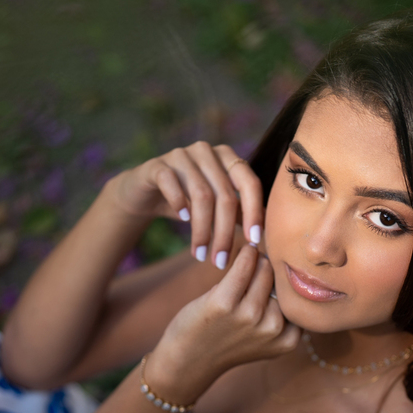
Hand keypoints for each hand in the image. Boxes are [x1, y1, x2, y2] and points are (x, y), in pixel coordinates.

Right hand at [105, 141, 264, 268]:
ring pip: (201, 193)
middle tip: (221, 261)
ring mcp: (181, 155)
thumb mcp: (216, 208)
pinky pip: (171, 182)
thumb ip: (238, 213)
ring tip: (200, 254)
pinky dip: (179, 203)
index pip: (250, 183)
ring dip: (202, 229)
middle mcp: (207, 151)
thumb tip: (266, 235)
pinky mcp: (157, 165)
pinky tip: (182, 220)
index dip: (254, 213)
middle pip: (225, 194)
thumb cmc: (187, 202)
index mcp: (228, 158)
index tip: (253, 242)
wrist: (145, 194)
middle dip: (224, 232)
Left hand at [149, 245, 300, 400]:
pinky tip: (245, 250)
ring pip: (265, 269)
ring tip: (248, 264)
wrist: (189, 360)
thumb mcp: (263, 335)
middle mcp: (272, 328)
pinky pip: (245, 264)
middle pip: (282, 280)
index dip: (285, 285)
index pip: (297, 297)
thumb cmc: (228, 341)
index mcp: (287, 339)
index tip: (273, 285)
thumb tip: (284, 261)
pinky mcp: (224, 303)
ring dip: (257, 260)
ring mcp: (248, 316)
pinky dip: (246, 253)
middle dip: (271, 272)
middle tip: (255, 275)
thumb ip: (278, 310)